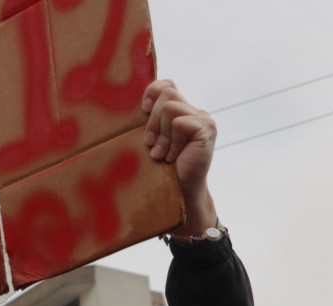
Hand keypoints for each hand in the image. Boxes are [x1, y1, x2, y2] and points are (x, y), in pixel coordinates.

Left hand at [142, 80, 217, 235]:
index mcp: (180, 112)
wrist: (180, 193)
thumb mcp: (151, 142)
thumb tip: (125, 109)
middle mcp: (194, 112)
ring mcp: (203, 119)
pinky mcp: (207, 129)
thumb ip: (148, 123)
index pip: (167, 85)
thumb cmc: (161, 170)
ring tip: (161, 154)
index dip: (152, 92)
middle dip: (153, 120)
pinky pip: (180, 123)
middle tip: (150, 144)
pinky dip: (172, 141)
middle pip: (167, 93)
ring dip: (162, 134)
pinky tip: (172, 157)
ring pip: (170, 107)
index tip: (142, 112)